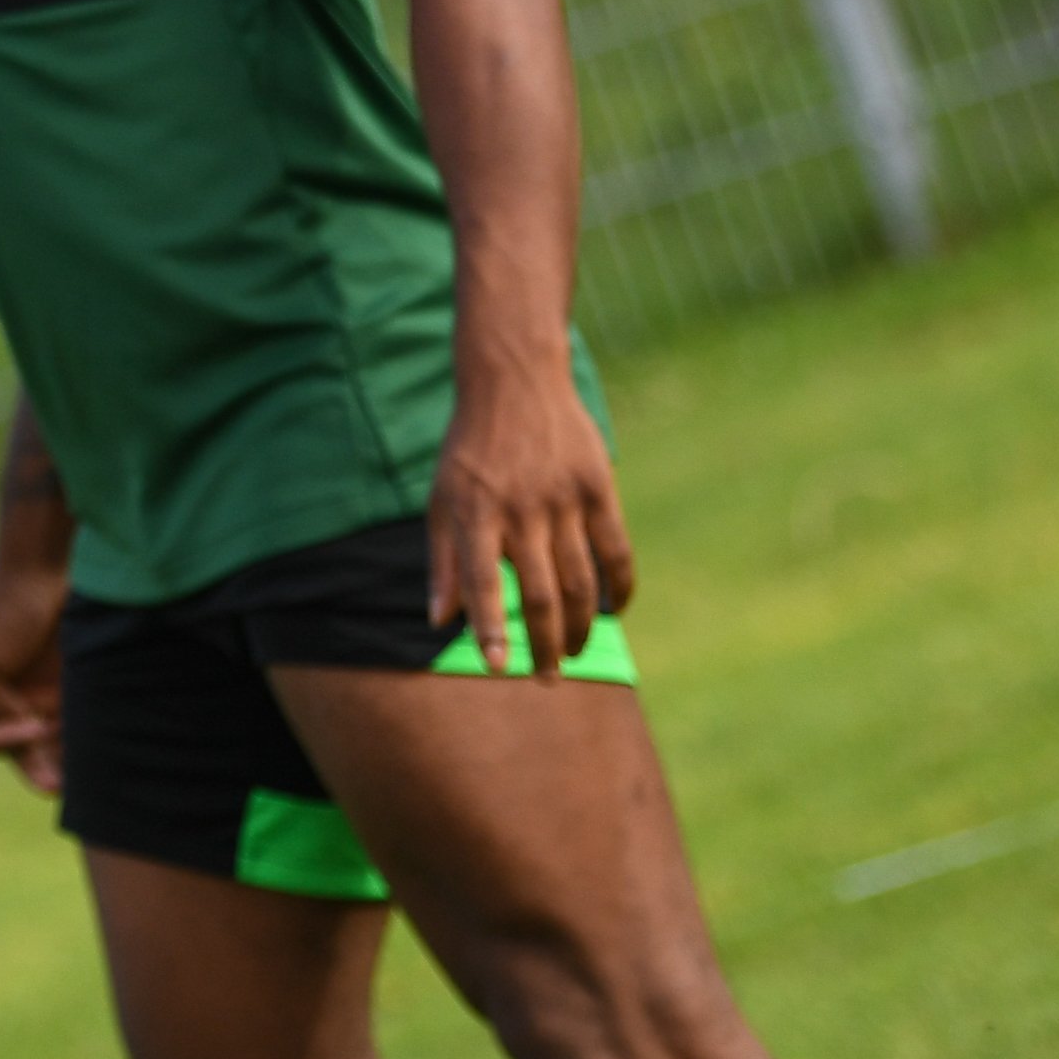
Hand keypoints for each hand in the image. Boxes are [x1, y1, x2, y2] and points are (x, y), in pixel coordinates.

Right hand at [0, 562, 66, 793]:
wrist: (51, 571)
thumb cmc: (5, 606)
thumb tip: (3, 742)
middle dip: (17, 756)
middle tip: (43, 751)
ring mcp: (21, 695)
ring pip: (30, 746)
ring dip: (45, 764)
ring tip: (64, 779)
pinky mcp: (55, 694)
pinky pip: (59, 734)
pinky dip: (66, 748)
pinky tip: (80, 757)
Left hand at [427, 356, 633, 678]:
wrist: (513, 380)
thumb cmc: (470, 449)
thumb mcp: (441, 499)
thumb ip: (442, 562)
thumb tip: (439, 622)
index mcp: (474, 513)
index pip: (483, 584)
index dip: (490, 629)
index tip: (497, 669)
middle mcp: (520, 510)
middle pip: (540, 594)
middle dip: (544, 645)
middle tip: (546, 678)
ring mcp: (563, 499)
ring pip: (580, 582)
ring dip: (580, 626)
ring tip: (572, 652)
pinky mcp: (599, 487)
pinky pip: (616, 551)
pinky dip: (619, 588)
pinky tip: (613, 611)